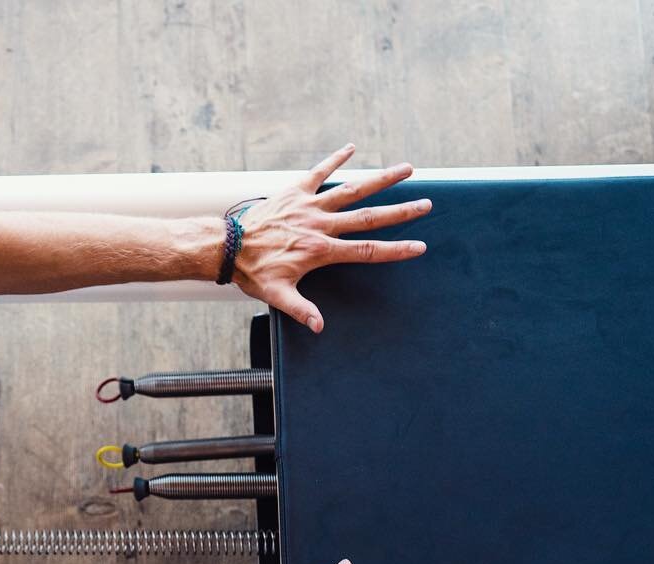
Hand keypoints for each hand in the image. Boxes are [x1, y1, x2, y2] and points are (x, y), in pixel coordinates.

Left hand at [232, 144, 430, 332]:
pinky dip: (335, 159)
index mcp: (320, 250)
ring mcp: (308, 206)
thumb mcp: (277, 295)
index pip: (366, 251)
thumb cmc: (253, 273)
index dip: (395, 250)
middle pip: (368, 217)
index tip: (419, 247)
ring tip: (406, 168)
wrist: (227, 247)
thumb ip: (301, 310)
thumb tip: (319, 327)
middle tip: (426, 204)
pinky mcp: (294, 191)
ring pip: (351, 190)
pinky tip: (352, 147)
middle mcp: (320, 225)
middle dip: (400, 211)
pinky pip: (319, 172)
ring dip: (380, 179)